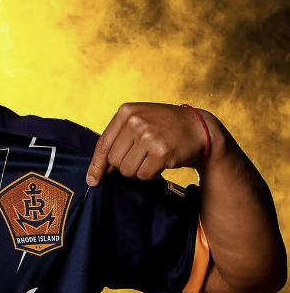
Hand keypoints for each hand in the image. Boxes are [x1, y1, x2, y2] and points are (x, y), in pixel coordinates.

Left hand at [86, 102, 212, 185]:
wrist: (199, 128)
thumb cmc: (164, 127)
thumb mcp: (139, 122)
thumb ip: (118, 141)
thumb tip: (98, 172)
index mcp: (126, 112)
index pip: (103, 144)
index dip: (96, 165)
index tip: (92, 180)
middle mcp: (135, 121)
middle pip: (114, 161)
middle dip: (125, 166)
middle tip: (142, 157)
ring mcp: (148, 136)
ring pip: (127, 170)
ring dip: (138, 171)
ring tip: (151, 158)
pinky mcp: (161, 151)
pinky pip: (143, 175)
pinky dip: (151, 174)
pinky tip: (161, 162)